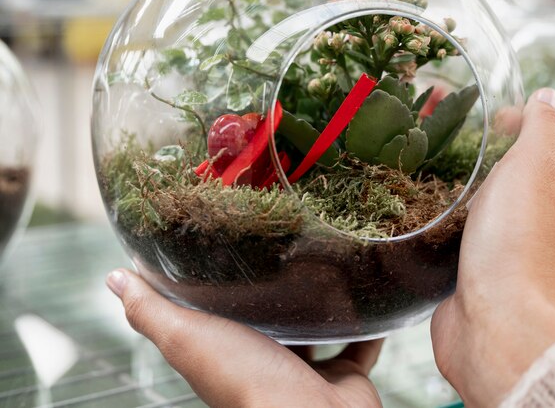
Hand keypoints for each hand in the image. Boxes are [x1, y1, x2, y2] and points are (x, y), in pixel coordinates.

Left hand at [106, 269, 383, 407]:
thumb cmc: (243, 383)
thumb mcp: (187, 339)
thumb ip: (151, 312)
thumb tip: (113, 279)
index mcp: (230, 353)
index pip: (223, 314)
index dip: (223, 285)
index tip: (229, 245)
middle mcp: (268, 363)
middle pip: (272, 321)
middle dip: (277, 291)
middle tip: (287, 244)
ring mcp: (308, 371)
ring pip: (317, 331)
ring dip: (322, 304)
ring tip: (328, 262)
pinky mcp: (345, 376)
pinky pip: (359, 344)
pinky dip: (366, 324)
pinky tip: (368, 293)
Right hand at [431, 88, 554, 407]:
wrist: (494, 320)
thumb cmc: (516, 242)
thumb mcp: (534, 170)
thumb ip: (541, 131)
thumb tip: (548, 96)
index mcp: (548, 189)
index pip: (542, 143)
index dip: (519, 119)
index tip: (486, 111)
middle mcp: (525, 214)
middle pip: (506, 168)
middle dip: (479, 143)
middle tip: (442, 128)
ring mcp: (495, 239)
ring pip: (476, 196)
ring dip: (454, 175)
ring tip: (419, 155)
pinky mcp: (465, 260)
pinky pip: (452, 225)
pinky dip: (437, 208)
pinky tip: (414, 200)